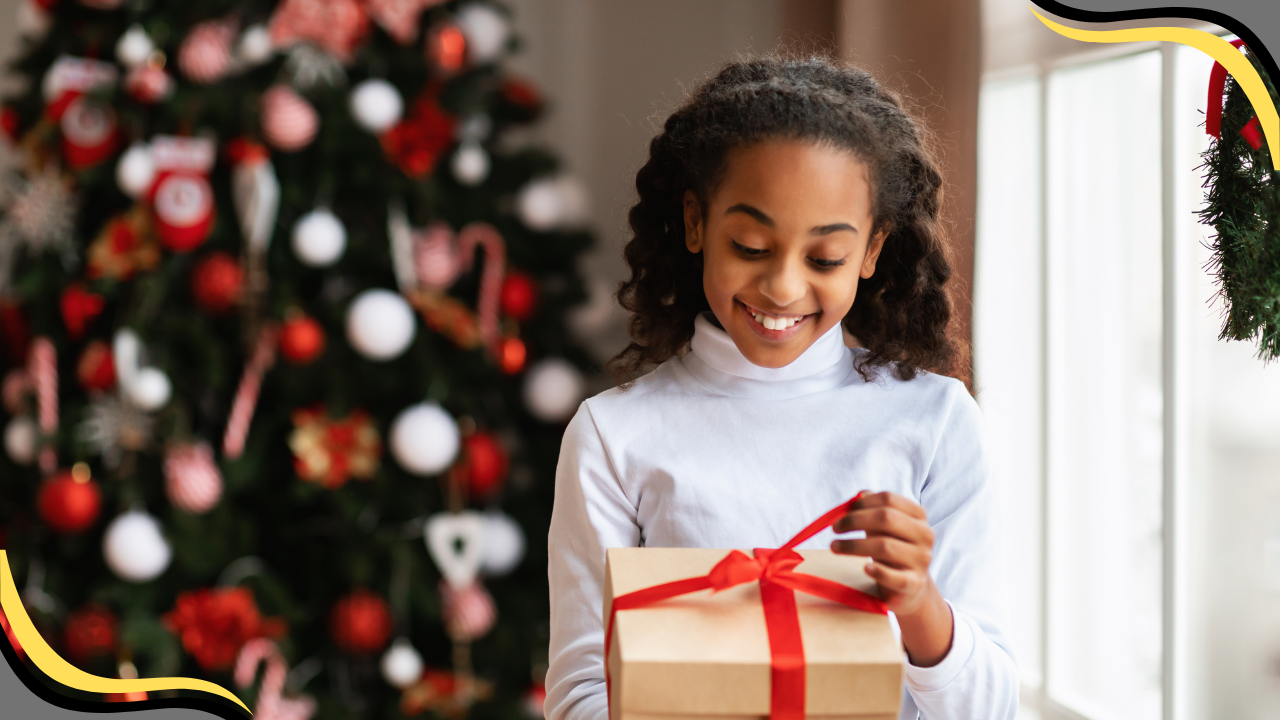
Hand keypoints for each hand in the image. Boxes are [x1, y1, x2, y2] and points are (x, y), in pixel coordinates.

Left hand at [830, 491, 953, 666]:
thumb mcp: (884, 527)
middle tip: (835, 528)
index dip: (862, 503)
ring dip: (853, 546)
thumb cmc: (893, 550)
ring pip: (885, 546)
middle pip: (886, 518)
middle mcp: (924, 534)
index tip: (842, 512)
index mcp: (918, 516)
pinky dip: (878, 571)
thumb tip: (860, 495)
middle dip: (855, 521)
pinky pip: (894, 576)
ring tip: (834, 547)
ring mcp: (922, 559)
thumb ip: (873, 509)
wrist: (910, 587)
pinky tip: (865, 568)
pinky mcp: (915, 583)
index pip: (889, 499)